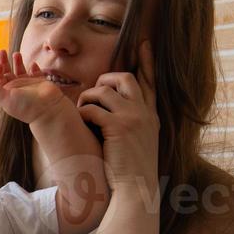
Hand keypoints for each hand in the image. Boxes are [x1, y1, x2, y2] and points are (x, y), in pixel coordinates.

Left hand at [0, 50, 66, 124]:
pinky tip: (33, 65)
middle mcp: (16, 88)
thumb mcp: (6, 99)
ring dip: (17, 62)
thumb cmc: (26, 106)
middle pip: (7, 72)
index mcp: (6, 93)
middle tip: (2, 52)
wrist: (48, 109)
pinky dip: (33, 68)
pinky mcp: (39, 81)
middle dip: (3, 62)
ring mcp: (27, 84)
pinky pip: (34, 72)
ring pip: (20, 70)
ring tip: (16, 54)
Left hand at [76, 42, 159, 192]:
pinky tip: (82, 125)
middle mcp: (144, 112)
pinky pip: (92, 108)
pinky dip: (83, 114)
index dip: (147, 62)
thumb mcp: (139, 141)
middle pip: (124, 77)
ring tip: (83, 112)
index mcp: (151, 115)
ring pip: (103, 90)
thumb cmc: (131, 170)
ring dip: (87, 98)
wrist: (136, 189)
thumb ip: (131, 123)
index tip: (144, 43)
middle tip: (93, 95)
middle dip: (104, 80)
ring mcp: (133, 118)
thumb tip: (110, 109)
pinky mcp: (118, 127)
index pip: (150, 81)